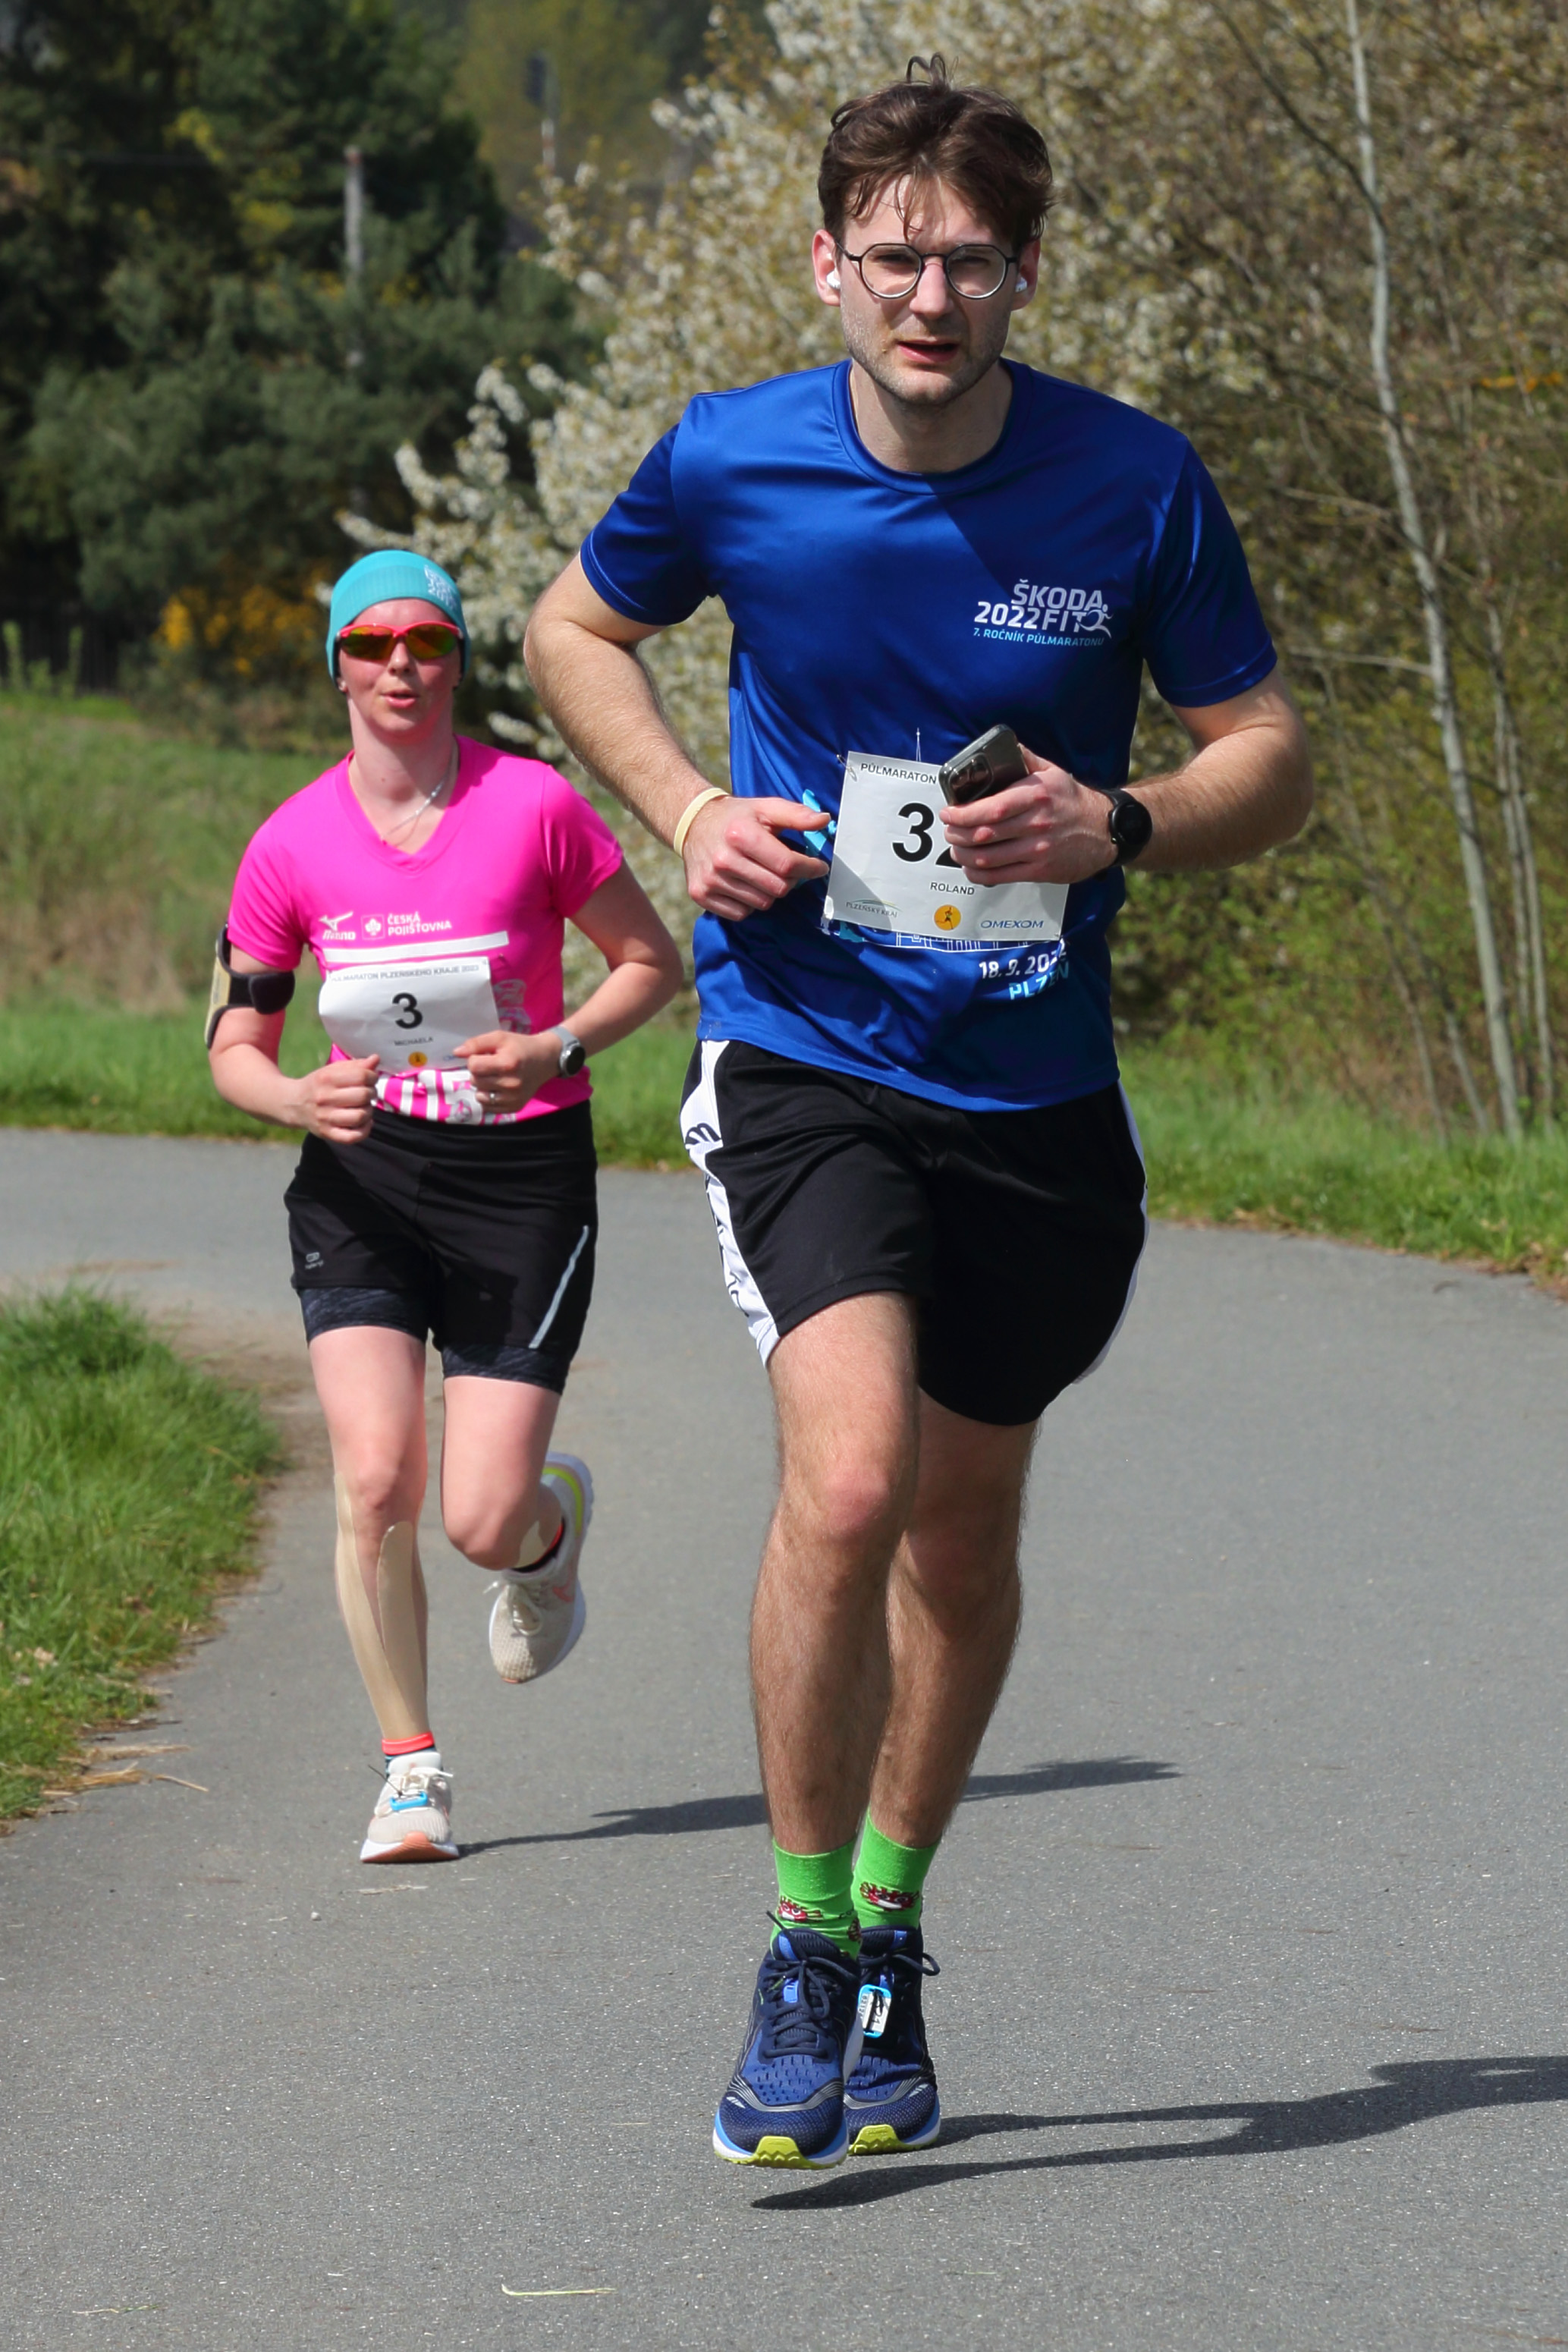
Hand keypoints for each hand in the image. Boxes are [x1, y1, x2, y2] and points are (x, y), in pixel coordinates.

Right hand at [290, 1055, 379, 1144]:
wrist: (293, 1104)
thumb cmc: (319, 1085)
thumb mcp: (332, 1070)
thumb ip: (355, 1065)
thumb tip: (376, 1059)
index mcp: (326, 1079)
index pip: (361, 1076)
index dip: (372, 1076)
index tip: (370, 1078)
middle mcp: (324, 1098)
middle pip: (363, 1096)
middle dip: (371, 1093)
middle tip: (368, 1093)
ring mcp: (325, 1118)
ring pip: (360, 1116)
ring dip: (369, 1111)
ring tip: (364, 1107)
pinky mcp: (326, 1133)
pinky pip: (352, 1137)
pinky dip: (365, 1130)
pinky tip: (365, 1122)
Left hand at [453, 1028, 560, 1113]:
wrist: (545, 1060)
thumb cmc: (520, 1046)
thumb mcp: (500, 1037)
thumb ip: (476, 1043)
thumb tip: (456, 1052)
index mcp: (507, 1064)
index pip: (473, 1066)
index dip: (475, 1059)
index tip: (486, 1056)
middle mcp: (511, 1084)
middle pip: (475, 1081)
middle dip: (478, 1072)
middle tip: (491, 1066)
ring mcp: (513, 1098)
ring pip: (479, 1096)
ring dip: (482, 1086)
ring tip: (494, 1078)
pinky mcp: (515, 1107)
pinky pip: (488, 1108)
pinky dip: (488, 1098)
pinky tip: (497, 1089)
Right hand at [681, 794, 828, 920]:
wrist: (693, 823)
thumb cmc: (737, 817)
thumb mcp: (766, 808)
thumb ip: (797, 814)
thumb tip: (824, 821)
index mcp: (741, 835)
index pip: (786, 864)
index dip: (809, 868)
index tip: (818, 867)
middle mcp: (723, 860)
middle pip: (777, 888)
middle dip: (790, 881)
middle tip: (788, 870)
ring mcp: (711, 880)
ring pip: (762, 904)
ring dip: (770, 892)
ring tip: (763, 874)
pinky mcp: (701, 895)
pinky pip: (741, 914)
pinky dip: (750, 903)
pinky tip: (746, 885)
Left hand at [940, 745, 1116, 885]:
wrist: (1106, 830)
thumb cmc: (1074, 800)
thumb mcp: (1053, 772)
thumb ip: (1026, 759)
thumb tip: (1004, 746)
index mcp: (1035, 795)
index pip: (991, 808)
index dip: (963, 813)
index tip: (948, 813)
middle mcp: (1036, 823)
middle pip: (984, 834)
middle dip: (957, 833)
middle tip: (948, 830)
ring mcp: (1038, 850)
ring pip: (988, 857)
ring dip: (964, 854)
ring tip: (956, 847)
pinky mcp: (1040, 870)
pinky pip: (1000, 876)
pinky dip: (978, 874)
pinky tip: (971, 867)